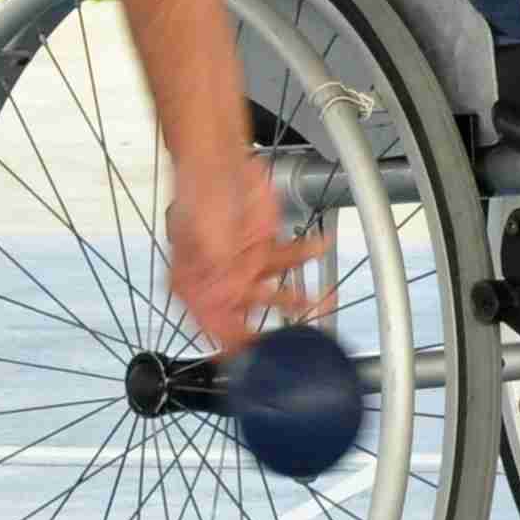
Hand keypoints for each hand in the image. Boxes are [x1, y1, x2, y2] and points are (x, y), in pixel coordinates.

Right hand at [165, 154, 330, 359]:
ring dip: (301, 298)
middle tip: (300, 341)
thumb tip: (231, 289)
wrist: (216, 157)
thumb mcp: (202, 232)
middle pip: (248, 318)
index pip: (213, 327)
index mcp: (193, 285)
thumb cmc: (197, 191)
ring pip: (276, 293)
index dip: (234, 347)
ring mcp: (246, 266)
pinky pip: (291, 260)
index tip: (257, 362)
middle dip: (276, 330)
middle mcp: (221, 281)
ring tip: (325, 300)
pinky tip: (321, 245)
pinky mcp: (266, 247)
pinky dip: (308, 254)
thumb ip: (218, 262)